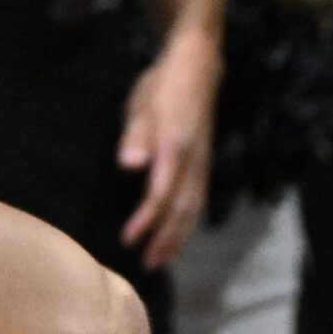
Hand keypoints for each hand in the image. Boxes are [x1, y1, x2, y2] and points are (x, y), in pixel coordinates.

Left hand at [118, 26, 220, 270]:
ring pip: (194, 209)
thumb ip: (136, 136)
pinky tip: (178, 233)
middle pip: (182, 209)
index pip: (161, 194)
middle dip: (166, 240)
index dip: (146, 221)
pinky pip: (198, 200)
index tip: (128, 240)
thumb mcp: (142, 104)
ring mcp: (203, 164)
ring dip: (179, 237)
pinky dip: (188, 222)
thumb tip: (130, 165)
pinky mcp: (204, 163)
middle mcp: (194, 161)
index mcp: (176, 147)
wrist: (197, 68)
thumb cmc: (162, 85)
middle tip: (148, 265)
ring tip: (162, 259)